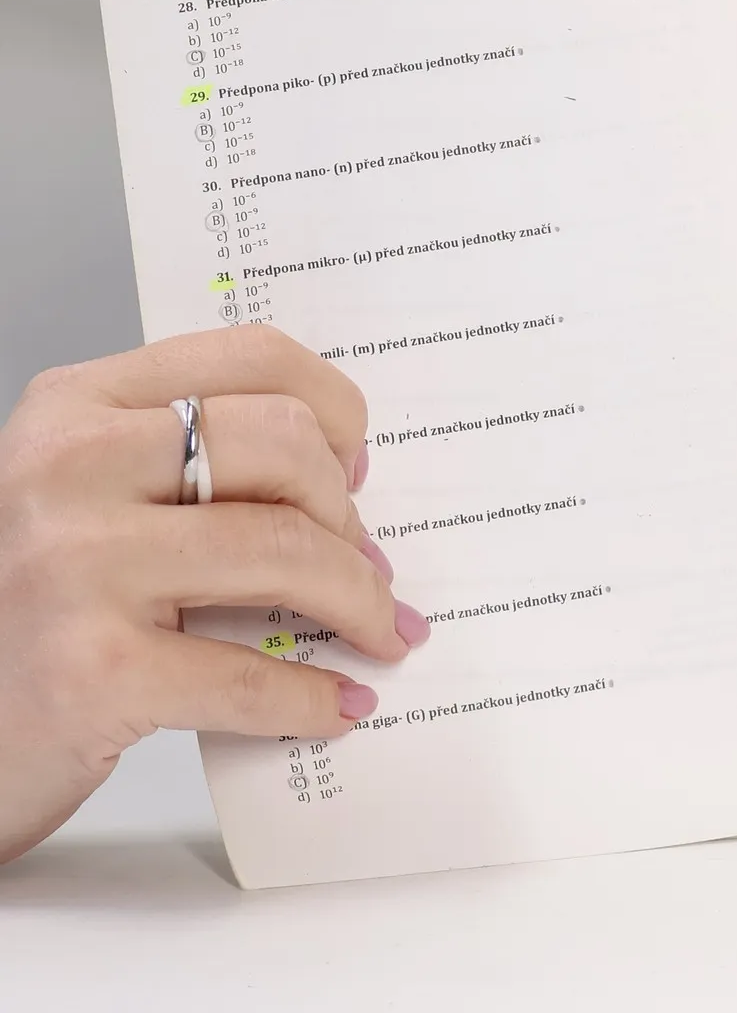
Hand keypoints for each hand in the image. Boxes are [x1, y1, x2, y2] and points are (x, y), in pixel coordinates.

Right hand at [0, 326, 426, 863]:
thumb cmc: (29, 611)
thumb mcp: (89, 499)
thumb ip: (192, 463)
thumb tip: (346, 478)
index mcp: (75, 407)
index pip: (253, 357)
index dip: (333, 408)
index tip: (357, 463)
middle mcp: (66, 468)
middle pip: (282, 445)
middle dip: (348, 511)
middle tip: (367, 562)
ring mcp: (74, 566)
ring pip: (284, 549)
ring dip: (358, 599)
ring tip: (378, 629)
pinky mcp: (89, 674)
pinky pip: (247, 673)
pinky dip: (312, 695)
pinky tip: (338, 703)